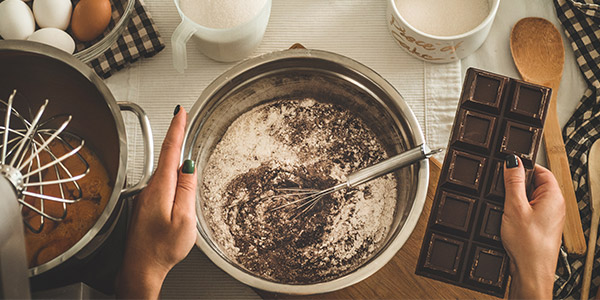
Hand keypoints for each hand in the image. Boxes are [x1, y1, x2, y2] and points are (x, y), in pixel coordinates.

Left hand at [116, 106, 196, 298]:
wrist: (141, 268)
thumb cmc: (162, 249)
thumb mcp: (184, 220)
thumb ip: (187, 190)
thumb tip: (189, 166)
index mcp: (161, 189)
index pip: (170, 151)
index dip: (176, 128)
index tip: (180, 111)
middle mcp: (151, 190)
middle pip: (167, 157)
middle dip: (176, 136)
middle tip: (184, 117)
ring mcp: (147, 197)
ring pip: (166, 172)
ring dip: (175, 156)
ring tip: (185, 146)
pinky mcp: (147, 205)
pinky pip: (163, 183)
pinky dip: (172, 174)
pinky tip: (179, 179)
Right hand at [501, 154, 563, 298]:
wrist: (531, 272)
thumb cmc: (528, 245)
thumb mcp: (514, 207)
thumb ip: (513, 182)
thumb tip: (512, 161)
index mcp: (553, 196)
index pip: (540, 170)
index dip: (522, 167)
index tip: (507, 168)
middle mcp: (555, 205)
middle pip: (534, 183)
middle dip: (517, 185)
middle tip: (503, 191)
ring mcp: (549, 216)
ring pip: (530, 198)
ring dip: (516, 200)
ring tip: (506, 209)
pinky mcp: (541, 226)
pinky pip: (529, 210)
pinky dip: (517, 211)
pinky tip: (509, 219)